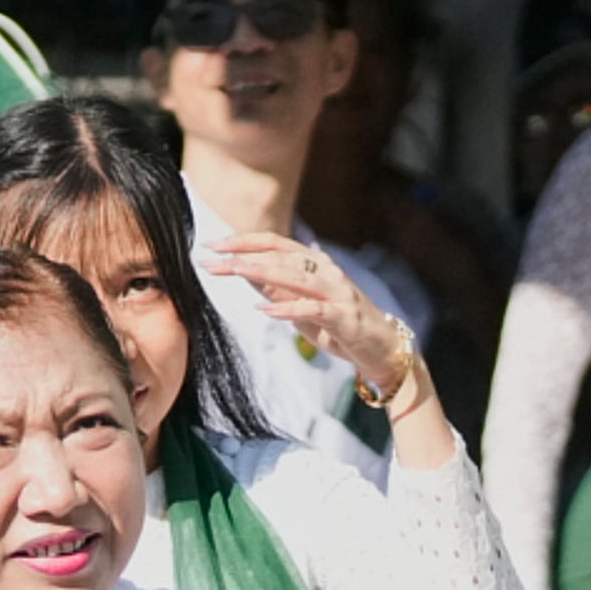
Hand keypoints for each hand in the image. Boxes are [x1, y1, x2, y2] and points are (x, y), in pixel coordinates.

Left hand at [219, 234, 424, 411]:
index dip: (243, 241)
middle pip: (280, 256)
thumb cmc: (337, 324)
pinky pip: (312, 309)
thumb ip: (277, 288)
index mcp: (314, 262)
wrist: (379, 348)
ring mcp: (336, 292)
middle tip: (212, 259)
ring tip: (234, 271)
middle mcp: (326, 270)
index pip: (274, 243)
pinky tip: (265, 309)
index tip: (213, 245)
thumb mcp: (299, 304)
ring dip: (262, 272)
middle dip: (243, 256)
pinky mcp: (343, 316)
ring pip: (295, 276)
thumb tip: (243, 272)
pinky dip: (288, 309)